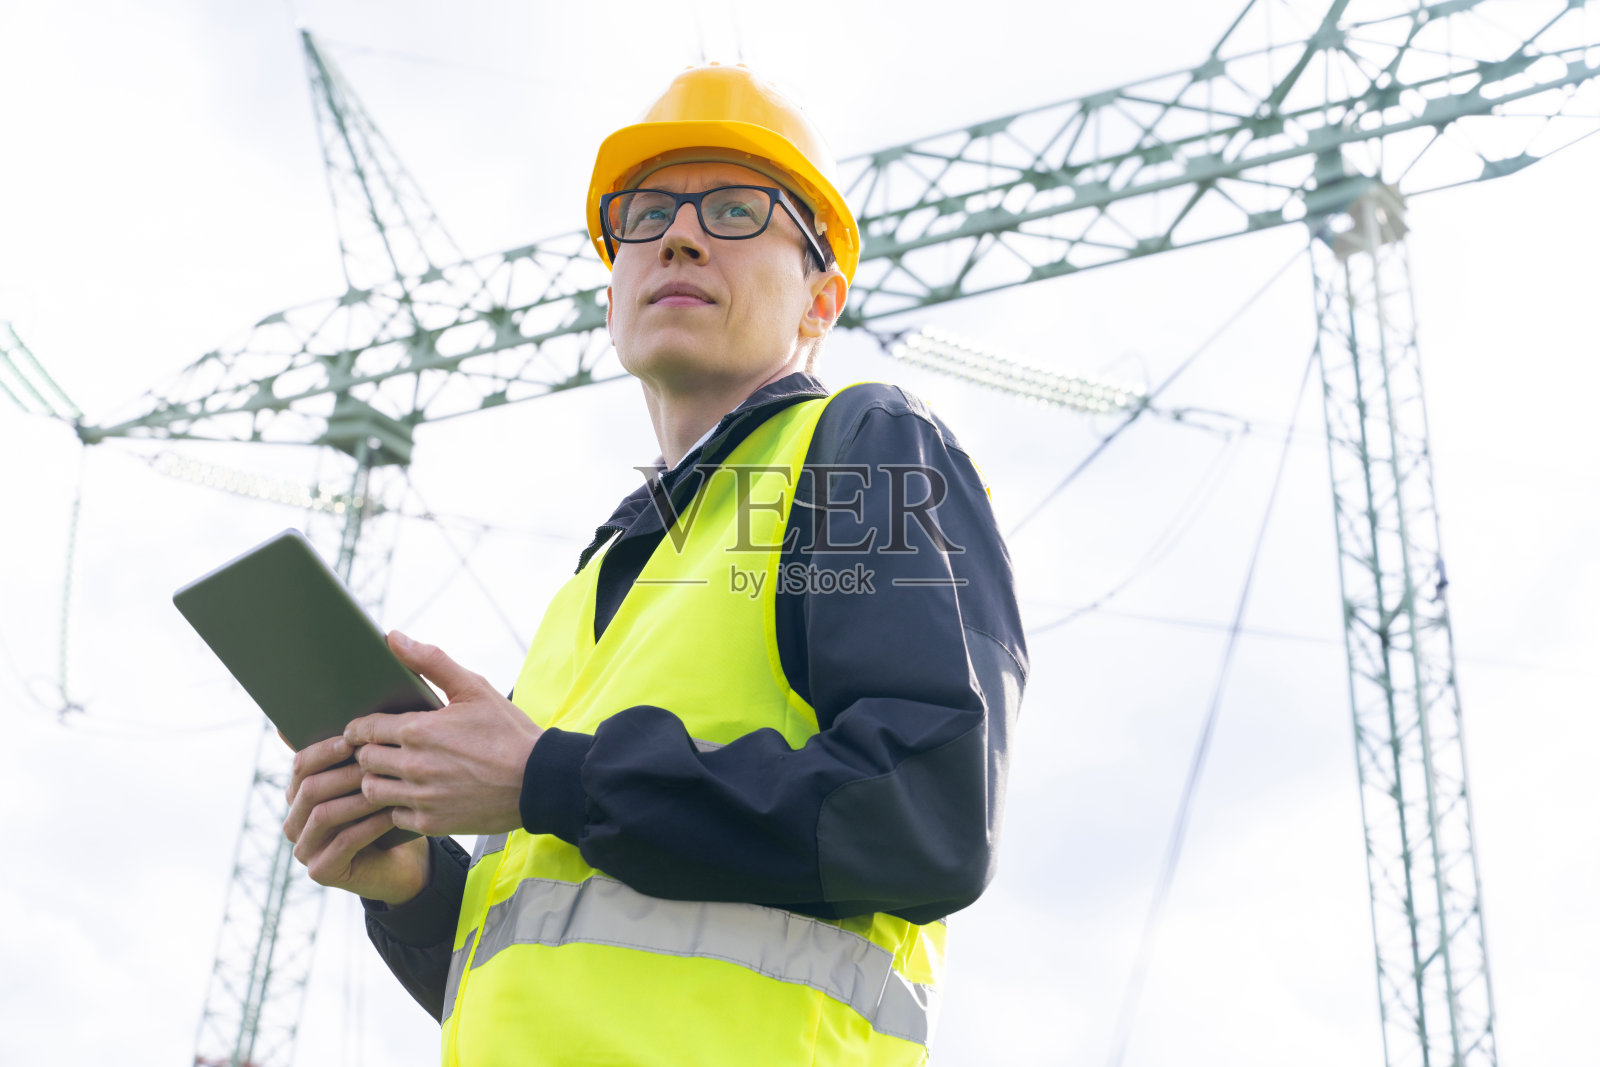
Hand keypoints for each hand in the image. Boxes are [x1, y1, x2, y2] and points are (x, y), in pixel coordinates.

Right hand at [282, 732, 430, 903]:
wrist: (405, 861)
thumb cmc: (386, 812)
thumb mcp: (369, 781)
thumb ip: (354, 754)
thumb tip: (342, 714)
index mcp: (299, 795)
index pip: (301, 765)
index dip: (326, 750)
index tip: (353, 739)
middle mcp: (294, 823)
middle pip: (309, 789)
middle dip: (345, 773)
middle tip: (376, 763)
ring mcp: (305, 850)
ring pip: (324, 815)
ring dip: (358, 798)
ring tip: (386, 786)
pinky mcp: (321, 872)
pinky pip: (343, 843)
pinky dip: (369, 826)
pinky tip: (391, 814)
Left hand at [344, 630, 541, 836]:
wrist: (539, 780)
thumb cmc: (508, 732)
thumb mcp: (475, 688)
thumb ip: (431, 661)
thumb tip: (393, 637)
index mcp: (418, 730)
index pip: (365, 729)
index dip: (359, 729)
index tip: (362, 731)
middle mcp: (414, 765)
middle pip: (364, 760)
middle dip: (368, 753)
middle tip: (380, 750)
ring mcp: (421, 797)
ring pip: (372, 791)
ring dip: (377, 781)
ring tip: (392, 774)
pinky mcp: (432, 822)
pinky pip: (394, 818)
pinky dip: (398, 808)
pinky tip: (413, 797)